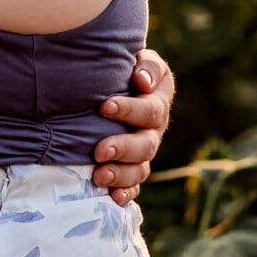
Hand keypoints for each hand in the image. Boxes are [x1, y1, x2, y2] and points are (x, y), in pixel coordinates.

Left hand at [90, 47, 174, 206]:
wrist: (117, 80)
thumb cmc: (126, 66)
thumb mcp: (139, 59)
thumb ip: (146, 67)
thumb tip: (141, 81)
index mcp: (158, 102)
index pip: (149, 110)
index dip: (129, 110)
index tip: (104, 106)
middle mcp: (154, 130)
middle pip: (145, 145)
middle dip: (122, 148)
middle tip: (99, 150)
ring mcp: (144, 152)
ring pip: (140, 169)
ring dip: (120, 174)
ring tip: (98, 176)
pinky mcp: (132, 167)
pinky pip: (133, 185)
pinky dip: (125, 193)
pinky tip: (112, 198)